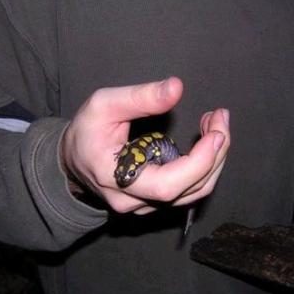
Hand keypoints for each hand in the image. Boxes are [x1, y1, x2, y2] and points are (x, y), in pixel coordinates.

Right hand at [60, 77, 230, 213]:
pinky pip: (188, 190)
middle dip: (215, 154)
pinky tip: (207, 141)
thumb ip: (140, 97)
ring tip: (216, 125)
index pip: (167, 186)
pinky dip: (204, 166)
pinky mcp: (154, 202)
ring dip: (214, 159)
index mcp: (117, 179)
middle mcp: (133, 201)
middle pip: (189, 190)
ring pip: (194, 192)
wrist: (72, 160)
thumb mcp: (104, 104)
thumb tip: (176, 88)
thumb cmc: (86, 131)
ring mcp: (145, 206)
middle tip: (221, 117)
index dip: (198, 163)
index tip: (216, 132)